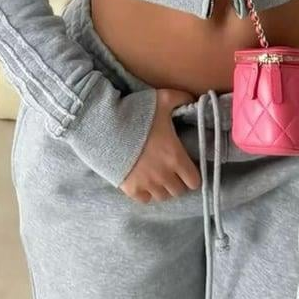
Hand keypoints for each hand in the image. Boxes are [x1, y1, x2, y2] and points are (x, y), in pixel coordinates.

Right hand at [119, 88, 201, 202]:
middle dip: (178, 182)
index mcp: (175, 157)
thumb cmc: (137, 113)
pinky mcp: (130, 189)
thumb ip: (181, 98)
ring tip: (158, 177)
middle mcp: (163, 175)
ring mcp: (146, 184)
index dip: (192, 175)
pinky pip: (144, 199)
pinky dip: (146, 193)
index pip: (194, 181)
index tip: (187, 168)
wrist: (104, 127)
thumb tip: (193, 99)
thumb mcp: (162, 99)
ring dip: (163, 188)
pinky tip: (143, 181)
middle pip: (179, 191)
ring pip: (162, 197)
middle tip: (172, 171)